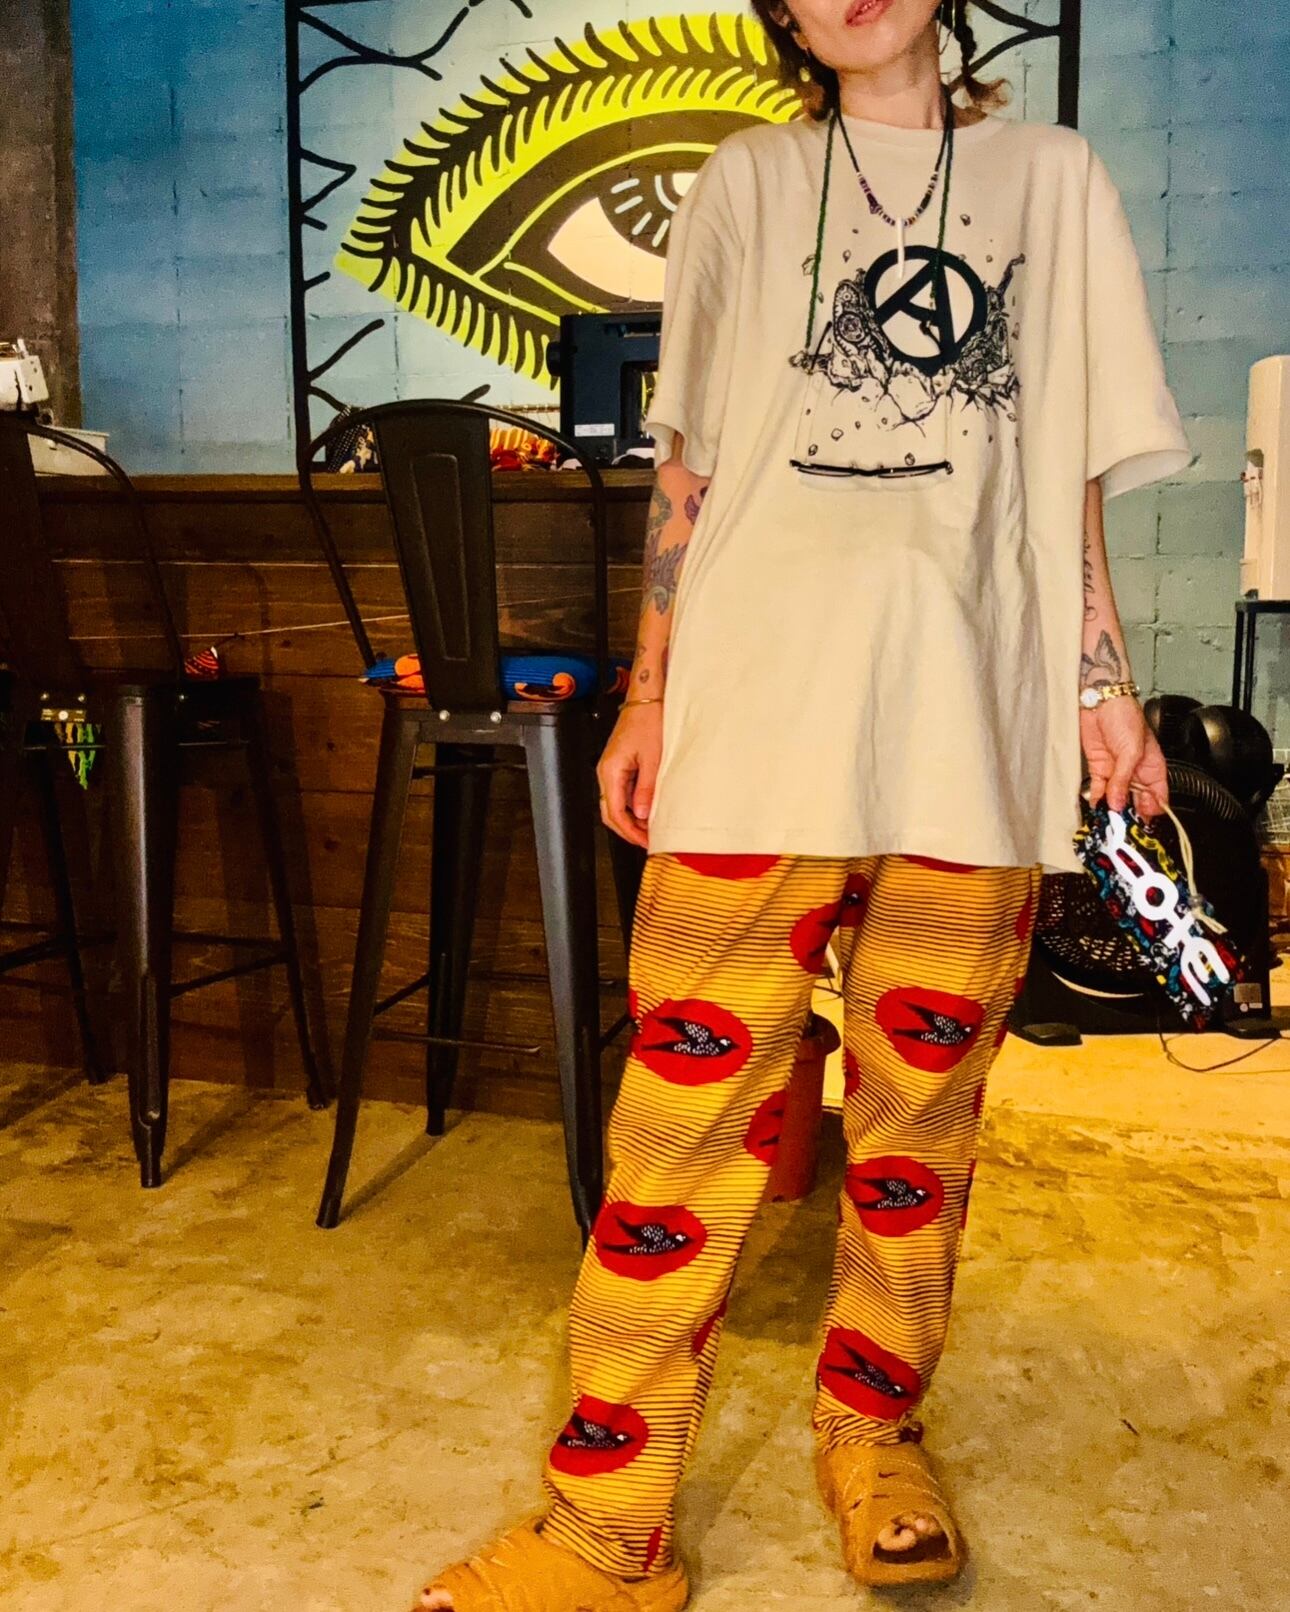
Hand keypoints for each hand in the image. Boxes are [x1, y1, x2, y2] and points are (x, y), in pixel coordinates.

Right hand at [597, 704, 661, 847]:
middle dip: (628, 829)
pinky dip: (633, 804)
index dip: (629, 831)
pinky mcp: (620, 765)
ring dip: (631, 818)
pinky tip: (648, 808)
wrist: (647, 698)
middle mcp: (606, 771)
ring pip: (616, 803)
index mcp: (610, 771)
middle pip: (610, 812)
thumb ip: (646, 789)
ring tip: (651, 827)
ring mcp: (612, 768)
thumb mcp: (653, 758)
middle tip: (647, 840)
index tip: (645, 841)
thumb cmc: (649, 720)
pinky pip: (622, 791)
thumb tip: (642, 813)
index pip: (614, 812)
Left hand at [1079, 695, 1168, 820]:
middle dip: (1130, 815)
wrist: (1100, 702)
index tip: (1144, 825)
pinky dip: (1097, 799)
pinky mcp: (1099, 768)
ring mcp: (1117, 772)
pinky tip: (1096, 807)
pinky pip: (1099, 789)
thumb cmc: (1125, 716)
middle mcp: (1136, 772)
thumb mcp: (1132, 750)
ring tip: (1108, 820)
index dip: (1153, 812)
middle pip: (1136, 801)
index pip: (1158, 797)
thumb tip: (1119, 803)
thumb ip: (1125, 779)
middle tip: (1123, 827)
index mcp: (1153, 767)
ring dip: (1112, 809)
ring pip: (1116, 798)